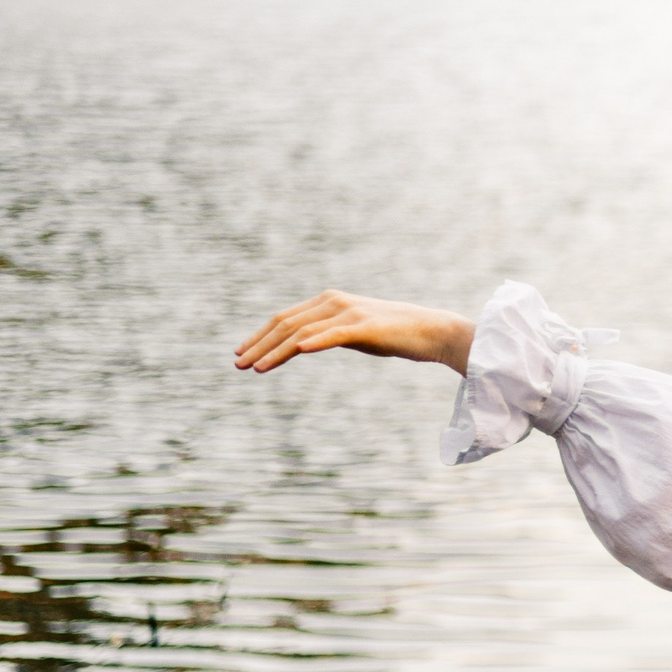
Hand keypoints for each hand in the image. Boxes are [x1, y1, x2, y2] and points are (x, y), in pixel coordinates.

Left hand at [233, 291, 474, 373]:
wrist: (434, 331)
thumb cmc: (397, 335)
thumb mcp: (356, 333)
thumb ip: (331, 333)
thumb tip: (307, 343)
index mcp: (331, 302)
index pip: (286, 318)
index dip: (260, 335)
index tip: (242, 352)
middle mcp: (335, 303)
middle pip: (286, 323)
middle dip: (258, 344)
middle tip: (238, 363)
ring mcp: (350, 314)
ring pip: (302, 331)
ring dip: (275, 351)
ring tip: (256, 368)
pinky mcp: (365, 327)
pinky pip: (332, 335)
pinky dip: (311, 343)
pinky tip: (295, 352)